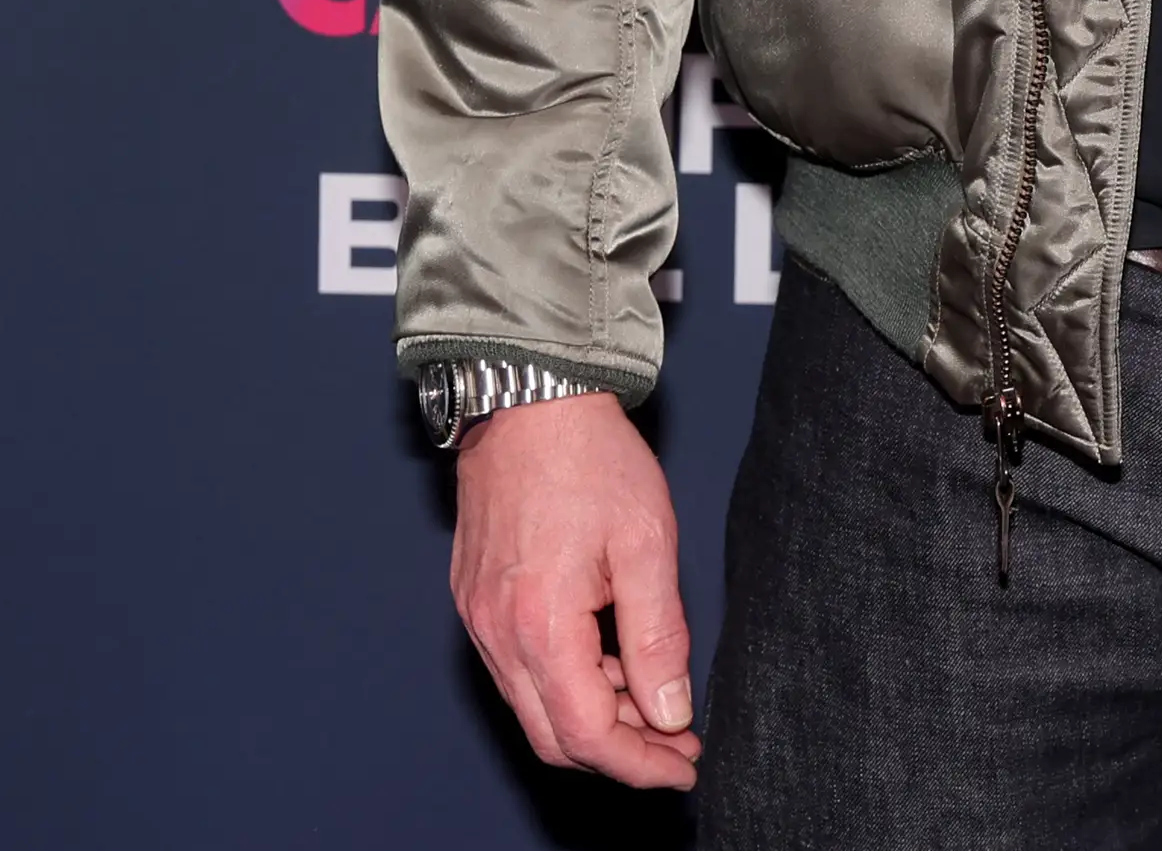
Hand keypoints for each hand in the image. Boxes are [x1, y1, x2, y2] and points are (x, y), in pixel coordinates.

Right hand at [449, 390, 701, 788]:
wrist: (528, 398)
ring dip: (594, 717)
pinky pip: (518, 669)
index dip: (641, 763)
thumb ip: (657, 636)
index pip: (588, 735)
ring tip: (653, 697)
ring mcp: (479, 619)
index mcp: (540, 624)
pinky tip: (610, 660)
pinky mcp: (476, 601)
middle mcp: (497, 633)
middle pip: (554, 737)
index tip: (685, 764)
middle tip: (676, 745)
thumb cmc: (588, 458)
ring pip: (534, 707)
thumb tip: (671, 711)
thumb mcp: (646, 543)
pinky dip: (566, 682)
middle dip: (620, 753)